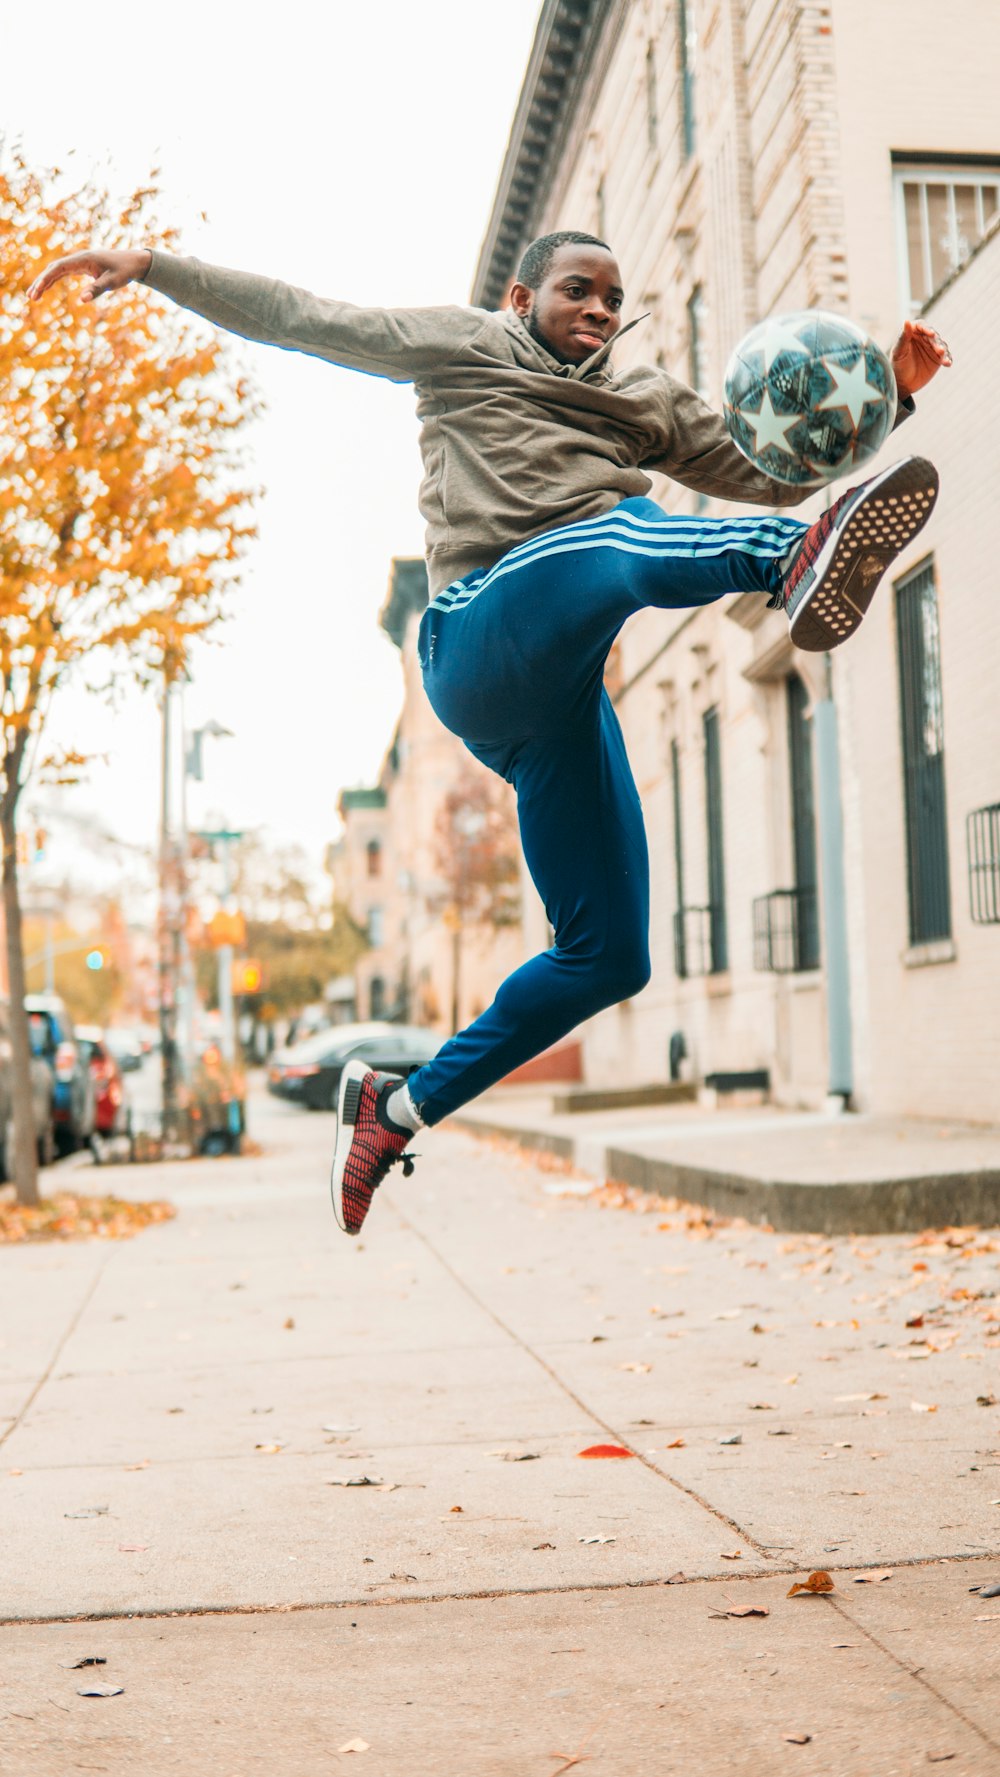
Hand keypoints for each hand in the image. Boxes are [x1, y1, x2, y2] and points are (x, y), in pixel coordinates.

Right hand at [27, 247, 151, 303]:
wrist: (134, 262)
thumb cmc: (124, 271)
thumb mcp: (112, 282)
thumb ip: (97, 289)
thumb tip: (82, 300)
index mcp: (83, 259)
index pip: (59, 267)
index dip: (46, 279)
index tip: (37, 291)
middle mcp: (78, 258)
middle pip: (54, 268)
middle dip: (41, 282)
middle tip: (31, 297)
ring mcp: (79, 262)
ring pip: (56, 271)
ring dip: (44, 282)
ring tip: (33, 296)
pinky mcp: (82, 267)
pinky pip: (63, 273)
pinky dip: (53, 280)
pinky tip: (45, 289)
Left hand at [891, 318, 951, 401]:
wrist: (902, 384)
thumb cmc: (896, 366)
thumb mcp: (898, 352)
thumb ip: (903, 338)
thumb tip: (907, 321)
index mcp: (913, 332)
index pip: (921, 326)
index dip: (927, 329)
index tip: (931, 334)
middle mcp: (924, 338)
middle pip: (933, 337)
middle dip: (937, 343)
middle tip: (939, 350)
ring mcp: (933, 347)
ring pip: (941, 346)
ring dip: (944, 352)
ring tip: (944, 360)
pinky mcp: (938, 358)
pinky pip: (945, 357)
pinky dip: (947, 359)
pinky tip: (948, 363)